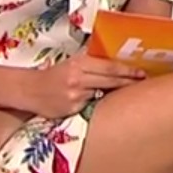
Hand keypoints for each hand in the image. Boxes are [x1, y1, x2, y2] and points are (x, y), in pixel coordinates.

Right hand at [14, 54, 146, 118]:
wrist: (30, 90)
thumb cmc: (53, 75)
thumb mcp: (71, 63)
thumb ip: (91, 64)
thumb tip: (116, 63)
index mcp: (79, 64)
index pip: (110, 67)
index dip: (128, 71)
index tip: (141, 72)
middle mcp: (78, 79)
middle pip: (111, 81)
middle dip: (129, 81)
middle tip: (143, 80)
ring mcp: (75, 96)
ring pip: (103, 94)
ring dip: (114, 93)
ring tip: (125, 90)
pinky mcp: (72, 110)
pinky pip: (91, 105)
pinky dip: (96, 102)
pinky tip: (96, 100)